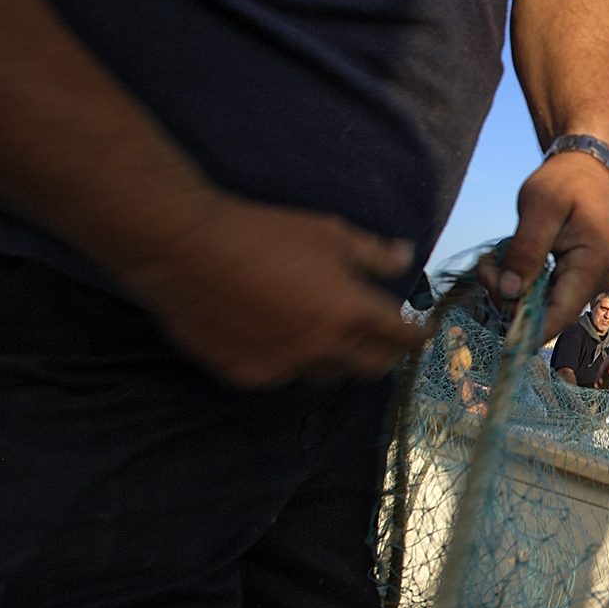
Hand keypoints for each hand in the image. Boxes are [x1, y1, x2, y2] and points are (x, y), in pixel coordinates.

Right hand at [120, 195, 428, 387]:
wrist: (184, 249)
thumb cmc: (261, 232)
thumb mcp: (327, 232)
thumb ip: (372, 253)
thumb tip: (405, 256)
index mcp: (350, 311)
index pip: (401, 334)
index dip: (418, 333)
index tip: (424, 331)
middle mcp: (322, 347)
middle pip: (371, 366)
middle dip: (386, 354)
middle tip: (387, 341)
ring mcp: (284, 366)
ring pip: (327, 374)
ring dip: (338, 359)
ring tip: (336, 340)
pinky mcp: (248, 374)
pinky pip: (283, 375)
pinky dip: (292, 361)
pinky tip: (283, 339)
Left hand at [479, 151, 608, 341]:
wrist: (589, 168)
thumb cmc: (567, 182)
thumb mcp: (539, 207)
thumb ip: (524, 251)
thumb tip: (509, 292)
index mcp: (592, 264)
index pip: (559, 316)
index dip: (526, 329)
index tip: (491, 321)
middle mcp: (597, 280)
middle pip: (548, 314)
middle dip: (511, 299)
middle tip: (486, 268)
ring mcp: (591, 280)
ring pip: (546, 305)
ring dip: (514, 290)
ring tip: (494, 261)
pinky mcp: (580, 277)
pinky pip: (549, 293)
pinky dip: (525, 283)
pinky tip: (510, 263)